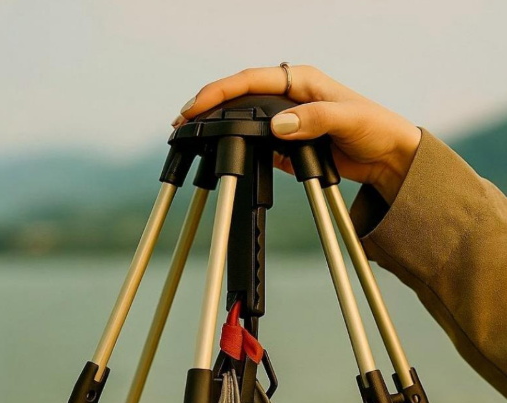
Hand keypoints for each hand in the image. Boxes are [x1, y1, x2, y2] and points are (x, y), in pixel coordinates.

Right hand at [174, 65, 420, 204]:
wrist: (387, 156)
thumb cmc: (375, 127)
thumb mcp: (347, 118)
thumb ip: (313, 119)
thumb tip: (277, 125)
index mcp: (300, 80)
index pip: (250, 79)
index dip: (220, 91)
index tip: (196, 105)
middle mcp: (289, 96)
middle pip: (239, 95)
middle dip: (209, 106)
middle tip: (182, 122)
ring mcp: (285, 120)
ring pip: (243, 117)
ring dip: (218, 125)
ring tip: (192, 134)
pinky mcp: (286, 143)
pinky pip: (255, 140)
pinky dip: (235, 144)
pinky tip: (219, 149)